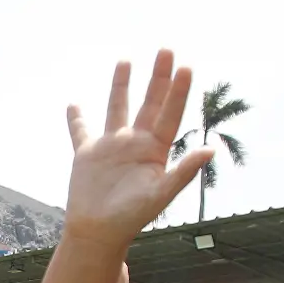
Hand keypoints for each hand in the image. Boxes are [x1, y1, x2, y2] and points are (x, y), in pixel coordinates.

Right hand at [63, 51, 209, 249]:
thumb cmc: (132, 217)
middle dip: (158, 77)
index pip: (170, 114)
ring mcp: (111, 146)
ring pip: (117, 108)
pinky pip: (80, 131)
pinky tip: (74, 104)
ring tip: (125, 60)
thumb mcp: (161, 194)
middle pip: (150, 103)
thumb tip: (209, 150)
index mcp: (156, 150)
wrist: (98, 232)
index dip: (178, 92)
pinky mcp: (87, 154)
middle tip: (166, 50)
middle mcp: (136, 143)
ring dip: (122, 85)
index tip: (185, 67)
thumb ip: (183, 171)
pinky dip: (76, 119)